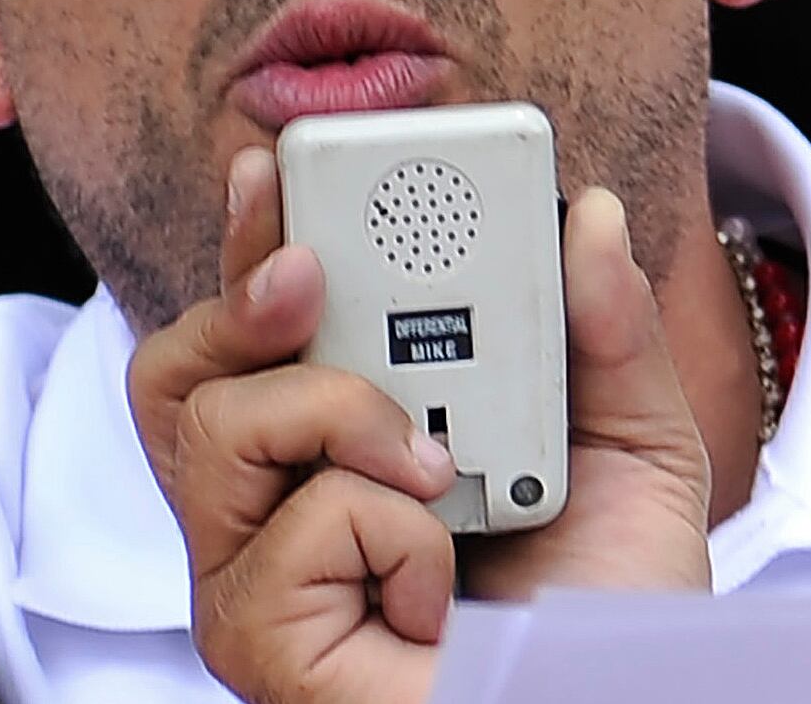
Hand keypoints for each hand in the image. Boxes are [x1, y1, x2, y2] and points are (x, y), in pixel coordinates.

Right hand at [128, 153, 714, 703]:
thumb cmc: (608, 610)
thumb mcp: (635, 448)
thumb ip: (609, 329)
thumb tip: (586, 213)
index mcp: (341, 439)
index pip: (251, 328)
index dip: (245, 241)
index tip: (274, 168)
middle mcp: (277, 505)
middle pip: (175, 369)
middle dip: (233, 297)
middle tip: (305, 274)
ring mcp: (254, 579)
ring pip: (218, 426)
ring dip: (340, 414)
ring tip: (433, 469)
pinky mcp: (261, 641)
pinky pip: (290, 528)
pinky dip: (387, 532)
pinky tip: (433, 588)